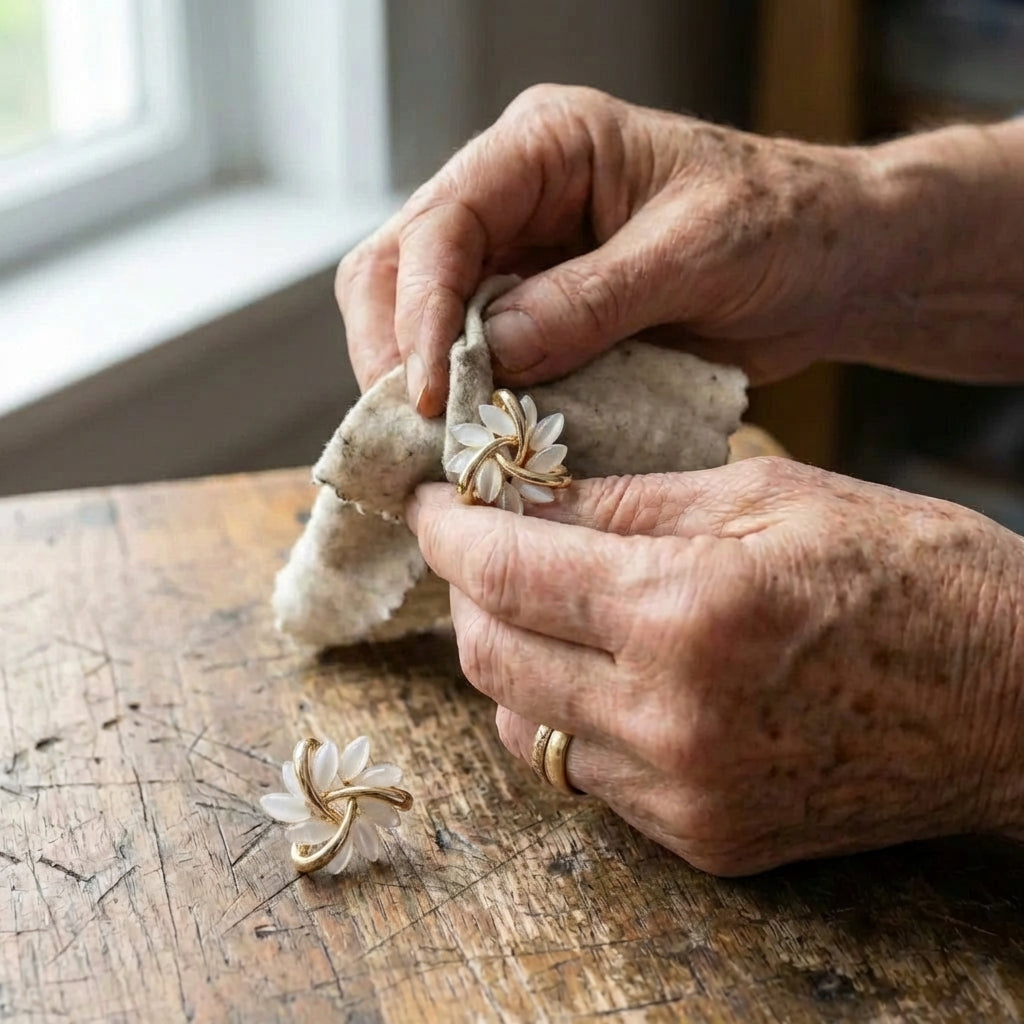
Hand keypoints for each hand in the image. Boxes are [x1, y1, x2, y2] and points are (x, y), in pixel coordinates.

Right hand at [337, 84, 878, 415]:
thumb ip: (592, 300)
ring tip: (439, 445)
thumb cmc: (783, 225)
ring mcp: (520, 258)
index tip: (427, 393)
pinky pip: (474, 358)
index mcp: (546, 147)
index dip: (420, 310)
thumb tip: (493, 352)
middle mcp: (514, 197)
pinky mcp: (537, 315)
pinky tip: (477, 439)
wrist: (828, 264)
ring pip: (420, 316)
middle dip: (396, 350)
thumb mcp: (695, 253)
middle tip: (416, 430)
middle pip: (400, 266)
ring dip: (421, 382)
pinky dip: (469, 401)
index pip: (443, 222)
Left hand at [406, 460, 1023, 874]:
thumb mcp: (767, 497)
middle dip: (466, 591)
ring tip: (537, 604)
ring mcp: (684, 794)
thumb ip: (629, 504)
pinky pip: (586, 776)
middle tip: (479, 544)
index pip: (507, 571)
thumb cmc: (911, 573)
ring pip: (525, 726)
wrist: (1015, 699)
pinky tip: (596, 669)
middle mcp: (670, 718)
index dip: (450, 530)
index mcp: (687, 612)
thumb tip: (530, 499)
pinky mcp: (704, 837)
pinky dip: (566, 715)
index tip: (432, 502)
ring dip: (508, 658)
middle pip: (492, 658)